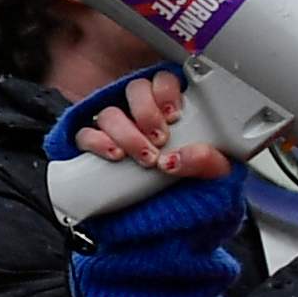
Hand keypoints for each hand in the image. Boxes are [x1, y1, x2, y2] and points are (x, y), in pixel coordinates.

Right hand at [69, 68, 213, 179]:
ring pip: (110, 112)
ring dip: (126, 132)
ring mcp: (115, 128)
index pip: (163, 80)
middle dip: (147, 113)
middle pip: (135, 89)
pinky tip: (115, 155)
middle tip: (159, 139)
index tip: (173, 116)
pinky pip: (85, 134)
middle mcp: (141, 113)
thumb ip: (207, 162)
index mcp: (170, 110)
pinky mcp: (93, 146)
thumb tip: (178, 157)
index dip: (165, 91)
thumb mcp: (213, 176)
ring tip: (143, 156)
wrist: (163, 216)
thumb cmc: (191, 188)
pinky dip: (97, 142)